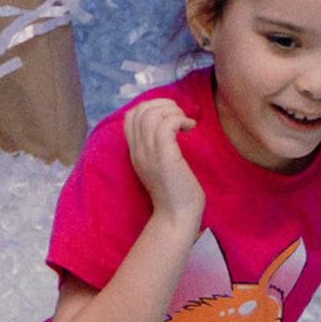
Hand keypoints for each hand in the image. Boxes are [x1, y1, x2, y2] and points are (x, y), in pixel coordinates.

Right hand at [124, 97, 204, 228]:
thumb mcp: (160, 166)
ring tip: (185, 122)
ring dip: (172, 110)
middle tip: (179, 116)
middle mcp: (138, 151)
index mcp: (135, 152)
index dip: (150, 107)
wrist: (177, 217)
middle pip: (139, 110)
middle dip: (162, 104)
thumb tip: (169, 126)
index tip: (169, 116)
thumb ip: (158, 148)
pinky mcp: (165, 157)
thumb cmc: (175, 193)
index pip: (131, 116)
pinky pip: (167, 124)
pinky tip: (190, 128)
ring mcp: (149, 154)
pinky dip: (179, 119)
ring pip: (151, 114)